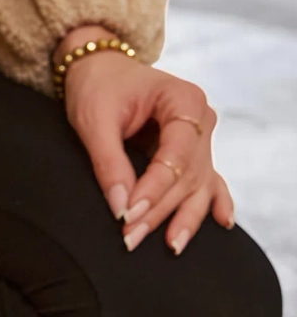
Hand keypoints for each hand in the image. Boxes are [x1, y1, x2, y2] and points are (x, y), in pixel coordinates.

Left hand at [59, 26, 234, 253]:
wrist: (99, 69)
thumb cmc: (97, 87)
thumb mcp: (94, 120)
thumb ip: (108, 163)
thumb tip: (119, 209)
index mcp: (184, 101)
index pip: (176, 155)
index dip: (154, 188)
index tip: (128, 215)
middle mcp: (201, 120)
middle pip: (187, 175)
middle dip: (160, 210)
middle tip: (131, 238)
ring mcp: (200, 138)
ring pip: (198, 184)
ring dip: (183, 217)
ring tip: (171, 246)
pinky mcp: (190, 153)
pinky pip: (207, 181)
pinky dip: (213, 202)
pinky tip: (222, 223)